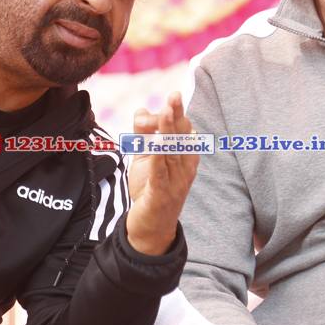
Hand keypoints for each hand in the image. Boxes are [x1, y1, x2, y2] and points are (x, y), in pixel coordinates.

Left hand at [124, 91, 198, 254]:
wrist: (150, 229)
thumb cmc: (151, 191)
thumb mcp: (145, 159)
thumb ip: (144, 135)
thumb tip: (141, 109)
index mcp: (184, 158)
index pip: (183, 130)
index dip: (174, 114)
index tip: (165, 100)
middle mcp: (184, 168)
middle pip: (182, 137)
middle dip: (178, 116)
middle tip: (175, 94)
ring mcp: (175, 182)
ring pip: (173, 152)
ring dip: (169, 131)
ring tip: (166, 111)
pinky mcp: (161, 195)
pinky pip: (161, 173)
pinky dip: (158, 157)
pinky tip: (156, 142)